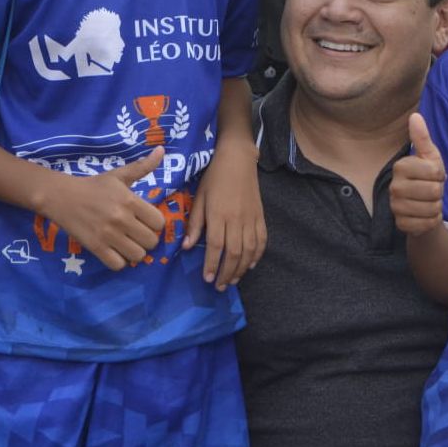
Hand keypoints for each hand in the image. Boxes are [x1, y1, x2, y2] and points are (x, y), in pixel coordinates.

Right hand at [42, 148, 165, 271]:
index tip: (147, 221)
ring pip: (138, 255)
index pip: (159, 222)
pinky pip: (118, 265)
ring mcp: (108, 235)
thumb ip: (143, 166)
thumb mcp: (120, 175)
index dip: (156, 223)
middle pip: (151, 241)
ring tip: (128, 244)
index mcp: (130, 200)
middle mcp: (122, 219)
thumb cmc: (94, 186)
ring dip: (135, 252)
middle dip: (148, 239)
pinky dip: (120, 261)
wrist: (61, 196)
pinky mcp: (95, 247)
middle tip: (138, 234)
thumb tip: (162, 149)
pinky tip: (116, 252)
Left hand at [183, 148, 265, 289]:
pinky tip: (251, 264)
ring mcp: (251, 218)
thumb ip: (195, 223)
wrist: (238, 159)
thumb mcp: (199, 198)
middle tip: (220, 286)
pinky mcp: (260, 216)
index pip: (216, 246)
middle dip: (227, 273)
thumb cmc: (214, 177)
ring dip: (242, 268)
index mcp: (218, 215)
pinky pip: (262, 239)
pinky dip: (258, 255)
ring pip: (249, 250)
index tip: (207, 279)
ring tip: (233, 280)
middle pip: (234, 253)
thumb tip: (186, 246)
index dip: (212, 265)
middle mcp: (236, 219)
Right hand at [390, 113, 445, 236]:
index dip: (440, 174)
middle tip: (431, 189)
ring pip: (432, 208)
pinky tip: (425, 214)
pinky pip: (427, 223)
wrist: (421, 206)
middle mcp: (394, 187)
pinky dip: (432, 220)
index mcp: (401, 167)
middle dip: (439, 192)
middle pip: (434, 191)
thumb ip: (422, 137)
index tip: (433, 175)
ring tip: (429, 201)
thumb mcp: (429, 156)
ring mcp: (395, 207)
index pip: (434, 172)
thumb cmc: (426, 177)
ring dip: (436, 206)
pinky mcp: (401, 224)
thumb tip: (415, 115)